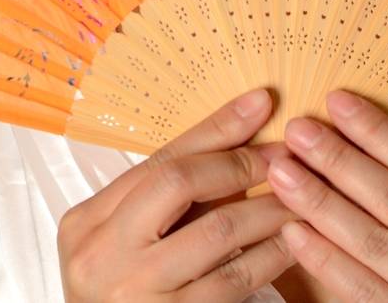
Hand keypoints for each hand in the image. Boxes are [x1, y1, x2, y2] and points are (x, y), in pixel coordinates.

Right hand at [58, 87, 299, 301]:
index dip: (214, 130)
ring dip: (268, 208)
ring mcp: (134, 291)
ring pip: (217, 230)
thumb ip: (170, 203)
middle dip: (240, 162)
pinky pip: (233, 279)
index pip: (159, 161)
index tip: (258, 105)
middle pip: (179, 182)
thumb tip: (239, 141)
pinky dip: (269, 256)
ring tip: (300, 197)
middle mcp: (103, 253)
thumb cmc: (126, 297)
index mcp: (87, 222)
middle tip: (284, 154)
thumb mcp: (129, 244)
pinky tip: (290, 243)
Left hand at [265, 90, 387, 302]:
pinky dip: (326, 259)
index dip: (380, 133)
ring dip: (323, 203)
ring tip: (283, 172)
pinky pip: (364, 290)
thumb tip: (370, 138)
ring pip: (377, 243)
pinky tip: (294, 232)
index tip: (336, 102)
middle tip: (297, 129)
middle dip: (342, 161)